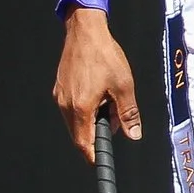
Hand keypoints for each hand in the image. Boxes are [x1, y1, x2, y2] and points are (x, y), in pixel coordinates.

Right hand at [53, 7, 140, 164]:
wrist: (85, 32)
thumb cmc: (104, 55)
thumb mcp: (124, 85)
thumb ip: (128, 113)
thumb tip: (133, 134)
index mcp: (81, 107)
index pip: (83, 143)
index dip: (93, 155)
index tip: (102, 160)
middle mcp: (66, 105)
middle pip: (79, 134)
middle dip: (98, 132)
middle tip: (116, 117)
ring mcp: (60, 96)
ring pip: (75, 121)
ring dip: (93, 119)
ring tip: (109, 99)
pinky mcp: (59, 88)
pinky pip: (72, 108)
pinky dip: (86, 108)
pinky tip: (99, 92)